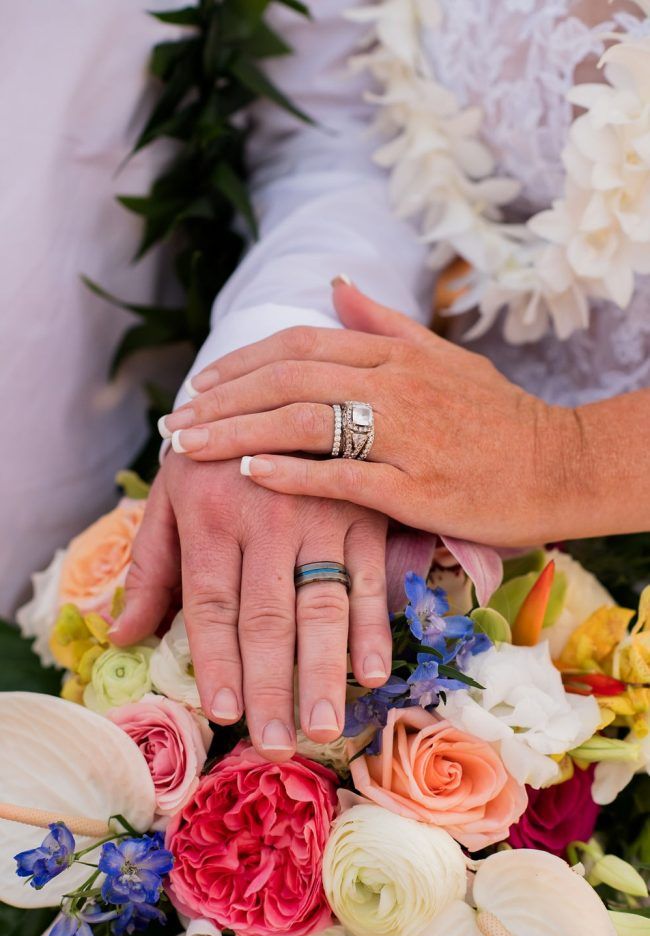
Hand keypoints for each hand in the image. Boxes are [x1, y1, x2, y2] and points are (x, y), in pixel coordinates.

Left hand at [109, 454, 390, 760]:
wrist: (284, 386)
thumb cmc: (217, 454)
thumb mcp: (173, 494)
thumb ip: (151, 565)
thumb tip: (122, 635)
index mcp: (210, 512)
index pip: (211, 602)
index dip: (217, 660)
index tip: (223, 713)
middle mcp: (265, 516)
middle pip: (266, 616)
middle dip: (271, 685)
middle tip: (276, 744)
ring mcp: (321, 514)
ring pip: (321, 604)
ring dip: (325, 670)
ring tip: (326, 725)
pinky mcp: (363, 511)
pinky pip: (369, 577)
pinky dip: (372, 626)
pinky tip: (374, 671)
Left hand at [158, 283, 578, 546]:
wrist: (561, 466)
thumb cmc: (500, 416)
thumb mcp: (445, 357)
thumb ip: (385, 322)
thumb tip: (336, 282)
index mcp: (397, 354)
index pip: (300, 344)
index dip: (241, 361)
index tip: (200, 384)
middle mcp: (396, 385)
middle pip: (289, 378)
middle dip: (221, 398)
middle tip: (173, 421)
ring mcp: (407, 436)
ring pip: (304, 421)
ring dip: (236, 432)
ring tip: (188, 447)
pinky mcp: (418, 489)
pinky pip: (343, 477)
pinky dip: (292, 473)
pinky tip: (248, 475)